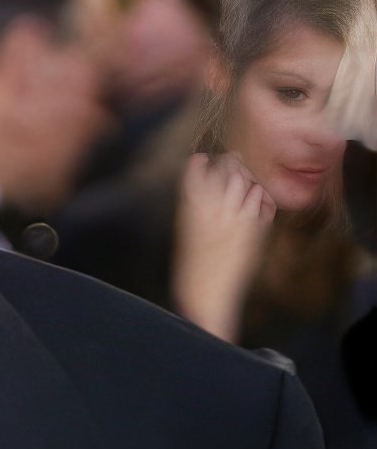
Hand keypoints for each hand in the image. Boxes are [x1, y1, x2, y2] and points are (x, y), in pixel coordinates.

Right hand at [173, 152, 276, 341]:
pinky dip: (261, 197)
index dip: (204, 161)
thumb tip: (209, 173)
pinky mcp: (257, 228)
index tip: (205, 162)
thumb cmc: (192, 257)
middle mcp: (215, 205)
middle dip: (231, 164)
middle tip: (234, 165)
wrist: (206, 288)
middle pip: (228, 167)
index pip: (200, 164)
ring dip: (247, 179)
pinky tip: (256, 203)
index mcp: (191, 203)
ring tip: (244, 185)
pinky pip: (264, 201)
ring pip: (248, 181)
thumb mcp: (185, 223)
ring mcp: (238, 215)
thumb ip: (196, 198)